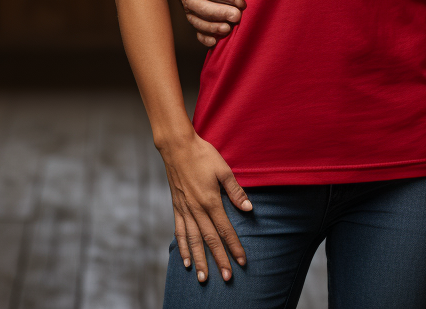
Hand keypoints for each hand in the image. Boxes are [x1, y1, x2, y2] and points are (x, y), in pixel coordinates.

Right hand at [159, 130, 252, 282]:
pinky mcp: (177, 208)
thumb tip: (248, 207)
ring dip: (200, 260)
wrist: (178, 148)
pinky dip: (183, 248)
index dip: (234, 246)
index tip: (242, 261)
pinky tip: (186, 261)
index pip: (225, 229)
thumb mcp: (224, 170)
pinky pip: (179, 232)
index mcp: (210, 201)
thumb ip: (235, 191)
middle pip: (209, 240)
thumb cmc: (203, 156)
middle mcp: (196, 210)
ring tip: (204, 277)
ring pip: (193, 241)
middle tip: (227, 277)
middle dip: (219, 260)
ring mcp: (184, 210)